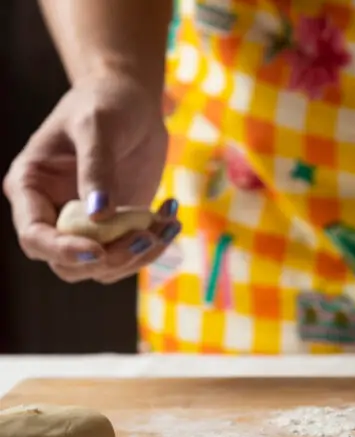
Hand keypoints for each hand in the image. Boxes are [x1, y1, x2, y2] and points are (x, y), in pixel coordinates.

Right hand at [3, 72, 178, 283]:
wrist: (132, 100)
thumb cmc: (106, 103)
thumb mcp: (98, 127)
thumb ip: (97, 168)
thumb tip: (98, 216)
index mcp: (31, 187)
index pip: (35, 236)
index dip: (62, 251)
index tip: (99, 252)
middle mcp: (54, 212)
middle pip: (69, 263)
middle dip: (109, 259)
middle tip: (147, 238)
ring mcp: (87, 223)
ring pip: (104, 266)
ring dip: (139, 257)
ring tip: (167, 224)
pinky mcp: (118, 225)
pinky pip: (131, 252)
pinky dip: (155, 243)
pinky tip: (171, 216)